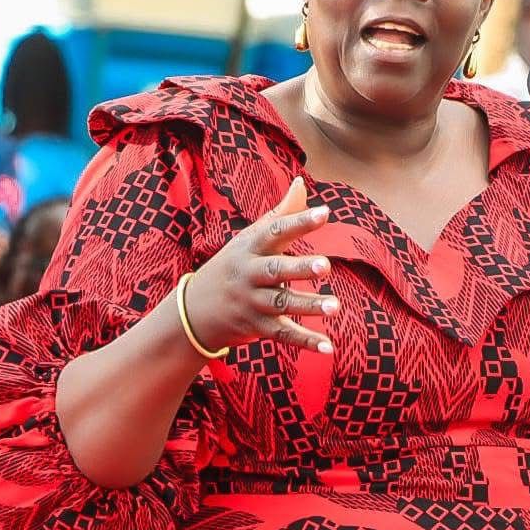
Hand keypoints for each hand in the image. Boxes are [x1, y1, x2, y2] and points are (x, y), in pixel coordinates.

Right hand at [185, 177, 334, 354]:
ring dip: (308, 306)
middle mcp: (250, 275)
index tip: (325, 212)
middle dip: (300, 268)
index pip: (275, 231)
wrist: (193, 311)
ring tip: (335, 306)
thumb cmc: (233, 265)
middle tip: (326, 265)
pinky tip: (328, 347)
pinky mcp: (257, 327)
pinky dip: (305, 342)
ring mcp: (252, 303)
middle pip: (276, 270)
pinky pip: (283, 335)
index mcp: (250, 248)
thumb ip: (279, 213)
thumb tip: (300, 182)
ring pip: (281, 305)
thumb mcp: (249, 238)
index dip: (299, 221)